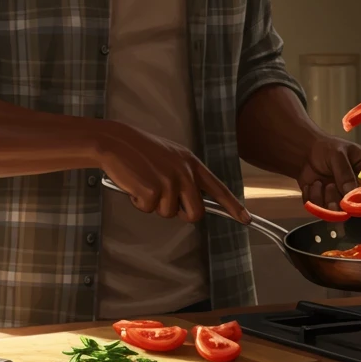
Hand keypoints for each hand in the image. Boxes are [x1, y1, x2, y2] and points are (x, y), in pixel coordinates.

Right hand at [94, 121, 250, 224]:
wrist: (115, 142)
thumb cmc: (139, 150)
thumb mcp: (169, 157)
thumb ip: (183, 176)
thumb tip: (188, 202)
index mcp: (191, 163)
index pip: (217, 188)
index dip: (233, 206)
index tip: (245, 219)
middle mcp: (185, 173)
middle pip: (195, 212)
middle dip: (180, 213)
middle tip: (162, 201)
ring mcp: (170, 182)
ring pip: (169, 213)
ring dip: (153, 205)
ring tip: (142, 182)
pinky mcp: (153, 191)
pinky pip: (149, 210)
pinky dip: (138, 202)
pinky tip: (133, 185)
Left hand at [297, 135, 360, 209]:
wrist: (305, 152)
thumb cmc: (326, 148)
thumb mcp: (337, 154)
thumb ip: (345, 173)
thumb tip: (351, 195)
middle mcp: (358, 190)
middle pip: (360, 209)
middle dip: (343, 201)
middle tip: (330, 185)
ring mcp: (343, 199)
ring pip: (340, 213)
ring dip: (326, 199)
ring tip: (317, 182)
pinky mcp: (326, 204)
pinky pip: (321, 211)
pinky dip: (313, 198)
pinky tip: (310, 185)